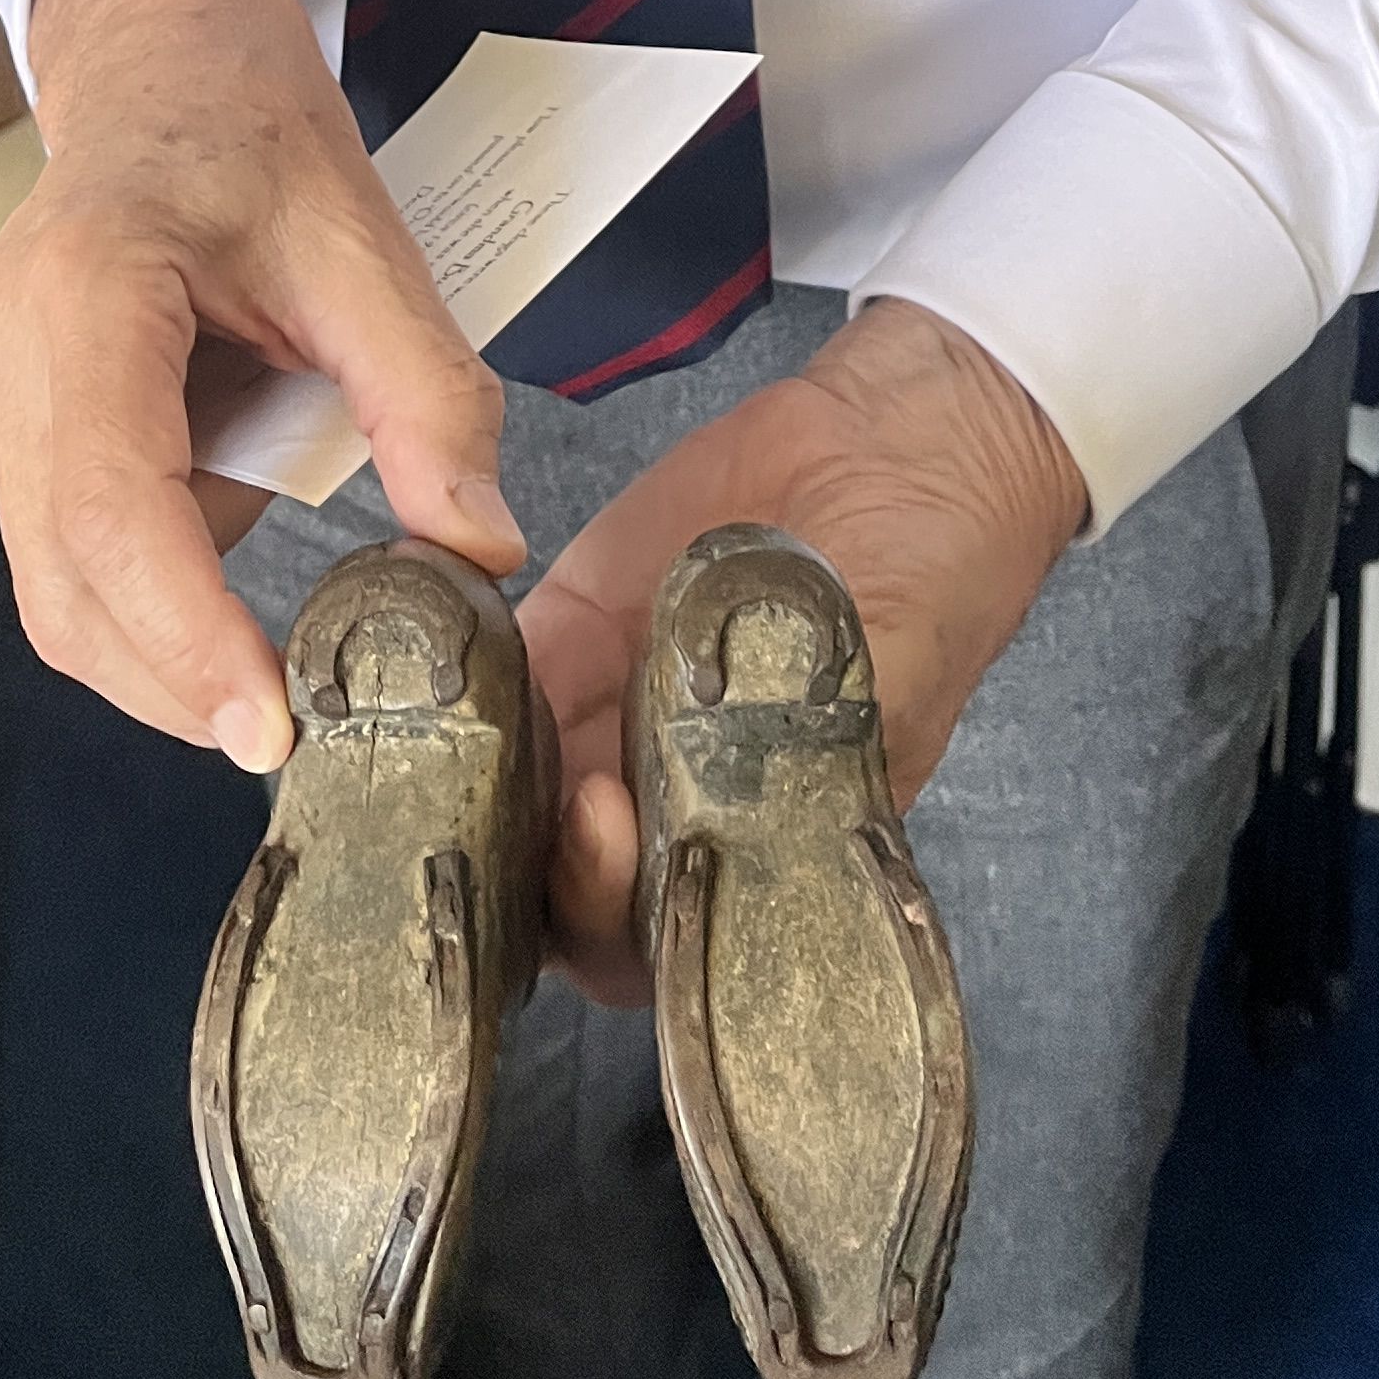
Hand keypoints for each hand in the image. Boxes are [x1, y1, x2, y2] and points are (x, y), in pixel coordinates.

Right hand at [0, 0, 524, 768]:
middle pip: (69, 583)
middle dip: (183, 672)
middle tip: (305, 716)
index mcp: (81, 296)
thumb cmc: (250, 131)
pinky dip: (157, 559)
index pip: (111, 513)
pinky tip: (227, 468)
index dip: (182, 640)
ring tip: (276, 523)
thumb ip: (426, 401)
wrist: (160, 59)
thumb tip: (483, 555)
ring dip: (173, 617)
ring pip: (58, 582)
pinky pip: (64, 541)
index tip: (269, 731)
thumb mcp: (362, 245)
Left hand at [520, 300, 1086, 1000]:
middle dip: (521, 851)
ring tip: (479, 709)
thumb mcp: (896, 682)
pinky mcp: (569, 631)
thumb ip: (814, 752)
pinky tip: (450, 643)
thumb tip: (732, 812)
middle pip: (552, 881)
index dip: (609, 909)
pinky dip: (460, 669)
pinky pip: (495, 671)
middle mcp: (663, 802)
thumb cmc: (928, 580)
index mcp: (750, 852)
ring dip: (477, 766)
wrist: (898, 440)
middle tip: (533, 766)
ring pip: (507, 784)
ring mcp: (606, 718)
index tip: (605, 819)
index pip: (651, 937)